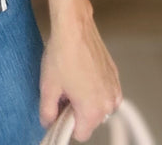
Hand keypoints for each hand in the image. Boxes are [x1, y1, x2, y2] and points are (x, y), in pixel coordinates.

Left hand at [40, 7, 121, 141]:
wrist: (74, 27)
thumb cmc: (62, 54)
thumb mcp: (48, 87)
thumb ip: (47, 111)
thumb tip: (48, 121)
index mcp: (93, 110)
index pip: (80, 134)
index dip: (66, 123)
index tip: (59, 111)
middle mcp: (109, 102)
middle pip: (90, 120)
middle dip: (76, 110)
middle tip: (63, 91)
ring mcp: (114, 87)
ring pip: (98, 105)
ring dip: (86, 98)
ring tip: (71, 79)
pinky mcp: (114, 73)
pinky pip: (104, 89)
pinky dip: (94, 86)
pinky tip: (81, 71)